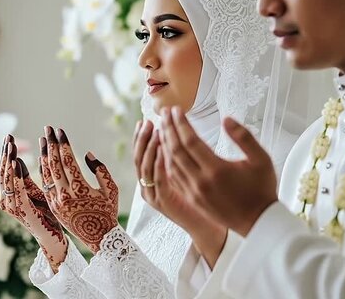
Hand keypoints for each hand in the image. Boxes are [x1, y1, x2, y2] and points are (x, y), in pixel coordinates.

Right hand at [0, 135, 66, 271]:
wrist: (54, 237)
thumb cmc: (46, 215)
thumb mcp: (36, 191)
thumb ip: (25, 178)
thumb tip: (16, 159)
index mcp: (10, 195)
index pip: (4, 170)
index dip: (5, 153)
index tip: (9, 137)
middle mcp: (7, 201)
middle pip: (2, 172)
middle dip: (5, 153)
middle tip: (8, 136)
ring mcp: (13, 207)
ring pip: (7, 179)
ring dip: (8, 161)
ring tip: (11, 145)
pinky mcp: (23, 211)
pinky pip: (17, 190)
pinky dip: (15, 176)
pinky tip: (15, 163)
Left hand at [40, 126, 118, 252]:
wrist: (99, 237)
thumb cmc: (108, 211)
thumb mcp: (111, 189)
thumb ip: (101, 170)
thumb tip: (87, 154)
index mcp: (81, 190)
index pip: (68, 161)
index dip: (63, 144)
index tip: (60, 131)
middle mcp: (65, 196)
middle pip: (54, 164)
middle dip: (51, 144)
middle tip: (48, 129)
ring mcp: (56, 202)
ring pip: (47, 174)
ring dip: (44, 155)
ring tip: (43, 139)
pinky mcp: (52, 207)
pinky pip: (45, 184)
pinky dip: (43, 170)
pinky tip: (43, 158)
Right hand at [133, 120, 226, 267]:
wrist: (206, 224)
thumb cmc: (197, 197)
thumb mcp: (183, 172)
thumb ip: (175, 156)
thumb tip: (173, 131)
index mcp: (150, 178)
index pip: (140, 154)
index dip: (140, 137)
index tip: (144, 121)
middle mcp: (147, 186)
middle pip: (138, 158)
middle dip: (142, 138)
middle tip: (147, 122)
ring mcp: (153, 195)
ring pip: (145, 168)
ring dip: (150, 148)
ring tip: (155, 132)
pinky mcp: (164, 202)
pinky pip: (158, 181)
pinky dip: (158, 164)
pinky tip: (162, 150)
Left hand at [160, 107, 278, 235]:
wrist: (259, 222)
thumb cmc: (262, 189)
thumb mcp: (261, 159)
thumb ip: (244, 137)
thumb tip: (226, 119)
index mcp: (217, 169)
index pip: (191, 141)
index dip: (181, 123)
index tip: (176, 110)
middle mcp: (201, 181)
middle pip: (176, 150)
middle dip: (168, 129)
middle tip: (164, 113)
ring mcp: (195, 192)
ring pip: (172, 165)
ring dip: (165, 145)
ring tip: (162, 128)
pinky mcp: (193, 200)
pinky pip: (174, 178)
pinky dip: (167, 162)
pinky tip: (166, 151)